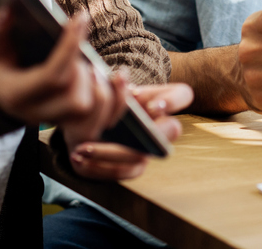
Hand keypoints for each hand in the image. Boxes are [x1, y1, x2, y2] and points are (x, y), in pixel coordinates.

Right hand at [0, 4, 125, 127]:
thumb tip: (7, 12)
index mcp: (19, 94)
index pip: (51, 75)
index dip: (70, 46)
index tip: (81, 17)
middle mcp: (39, 113)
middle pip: (76, 99)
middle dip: (85, 71)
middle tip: (82, 54)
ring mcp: (58, 121)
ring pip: (92, 115)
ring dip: (103, 88)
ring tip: (97, 66)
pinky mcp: (73, 124)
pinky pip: (102, 123)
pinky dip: (117, 103)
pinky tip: (118, 78)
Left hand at [63, 82, 192, 180]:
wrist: (86, 119)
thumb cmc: (101, 100)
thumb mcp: (107, 89)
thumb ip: (117, 88)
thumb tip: (127, 92)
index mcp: (159, 100)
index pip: (183, 94)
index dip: (174, 100)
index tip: (154, 106)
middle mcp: (160, 127)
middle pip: (171, 131)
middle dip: (150, 132)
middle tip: (121, 129)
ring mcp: (148, 149)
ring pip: (140, 157)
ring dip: (108, 153)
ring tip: (82, 148)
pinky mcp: (132, 168)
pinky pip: (121, 173)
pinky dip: (97, 167)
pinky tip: (78, 158)